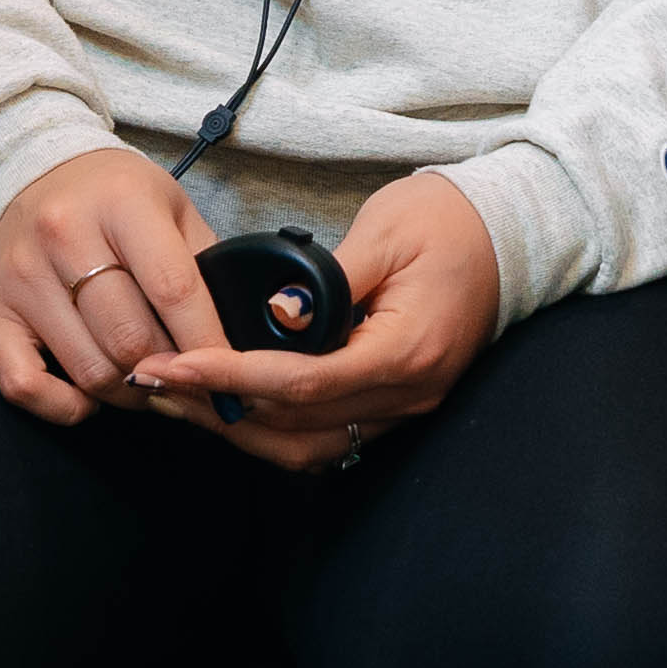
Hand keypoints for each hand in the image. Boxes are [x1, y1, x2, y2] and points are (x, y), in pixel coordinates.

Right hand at [0, 147, 238, 429]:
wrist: (28, 170)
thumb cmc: (111, 196)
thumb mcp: (169, 205)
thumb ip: (208, 261)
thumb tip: (248, 328)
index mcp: (121, 202)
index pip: (173, 289)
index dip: (209, 342)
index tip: (230, 373)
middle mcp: (64, 235)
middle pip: (131, 338)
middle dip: (171, 371)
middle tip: (189, 379)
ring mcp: (22, 276)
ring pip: (89, 369)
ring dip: (130, 392)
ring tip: (148, 380)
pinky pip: (26, 386)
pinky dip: (66, 406)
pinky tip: (91, 392)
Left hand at [134, 171, 499, 473]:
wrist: (512, 233)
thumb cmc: (451, 221)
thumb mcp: (388, 231)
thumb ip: (330, 280)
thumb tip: (279, 315)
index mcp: (406, 351)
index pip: (303, 384)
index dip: (230, 379)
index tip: (174, 364)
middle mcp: (408, 393)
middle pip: (297, 427)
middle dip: (219, 410)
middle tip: (154, 381)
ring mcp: (406, 405)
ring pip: (308, 446)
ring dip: (240, 429)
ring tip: (178, 398)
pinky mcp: (397, 401)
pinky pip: (328, 433)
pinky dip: (274, 426)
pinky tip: (231, 404)